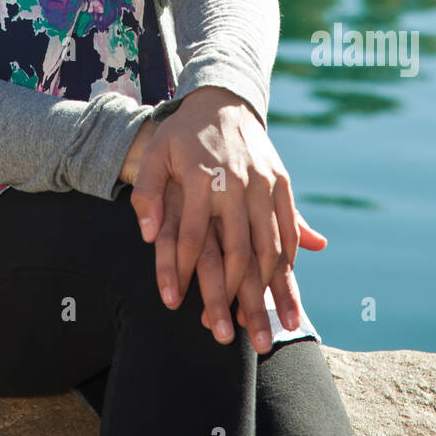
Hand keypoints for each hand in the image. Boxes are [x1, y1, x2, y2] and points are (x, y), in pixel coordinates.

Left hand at [129, 86, 327, 353]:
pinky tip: (284, 282)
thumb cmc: (181, 133)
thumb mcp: (155, 154)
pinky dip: (288, 258)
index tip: (174, 305)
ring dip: (270, 288)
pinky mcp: (281, 182)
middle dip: (234, 298)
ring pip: (269, 246)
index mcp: (201, 178)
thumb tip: (147, 235)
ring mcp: (262, 183)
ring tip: (272, 323)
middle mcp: (235, 184)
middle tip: (231, 336)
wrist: (222, 100)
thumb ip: (147, 193)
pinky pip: (287, 227)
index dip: (180, 273)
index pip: (190, 237)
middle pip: (237, 252)